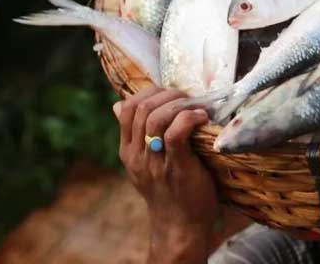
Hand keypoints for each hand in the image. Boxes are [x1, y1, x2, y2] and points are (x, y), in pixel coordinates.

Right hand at [114, 87, 217, 263]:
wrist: (180, 226)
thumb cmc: (170, 190)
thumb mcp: (145, 162)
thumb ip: (135, 135)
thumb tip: (117, 105)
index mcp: (128, 151)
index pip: (126, 108)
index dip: (149, 92)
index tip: (170, 93)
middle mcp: (137, 155)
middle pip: (142, 108)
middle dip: (167, 95)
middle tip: (187, 97)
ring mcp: (155, 162)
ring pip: (157, 118)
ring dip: (180, 104)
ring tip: (196, 107)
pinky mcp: (176, 167)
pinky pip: (175, 134)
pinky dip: (189, 119)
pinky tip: (202, 118)